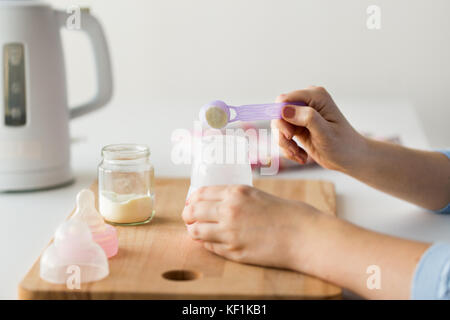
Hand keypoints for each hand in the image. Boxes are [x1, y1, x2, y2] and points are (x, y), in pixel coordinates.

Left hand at [182, 185, 322, 270]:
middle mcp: (228, 211)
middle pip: (193, 212)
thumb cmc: (286, 214)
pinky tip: (213, 242)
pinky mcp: (234, 252)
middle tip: (190, 218)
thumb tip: (215, 204)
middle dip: (188, 215)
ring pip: (196, 232)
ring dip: (195, 231)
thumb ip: (235, 199)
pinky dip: (208, 244)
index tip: (190, 203)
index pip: (199, 194)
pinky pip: (210, 247)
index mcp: (235, 193)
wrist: (304, 235)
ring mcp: (229, 233)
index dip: (191, 200)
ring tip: (198, 231)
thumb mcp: (257, 195)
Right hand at [272, 86, 365, 171]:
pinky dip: (288, 148)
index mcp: (315, 96)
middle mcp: (306, 102)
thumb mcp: (325, 133)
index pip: (284, 99)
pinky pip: (282, 136)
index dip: (280, 117)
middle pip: (278, 113)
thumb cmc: (343, 145)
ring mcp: (301, 114)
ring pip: (278, 127)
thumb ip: (307, 118)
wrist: (350, 158)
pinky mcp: (297, 126)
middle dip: (283, 133)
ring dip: (285, 144)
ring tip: (299, 155)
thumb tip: (284, 110)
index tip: (289, 135)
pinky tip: (301, 155)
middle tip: (294, 148)